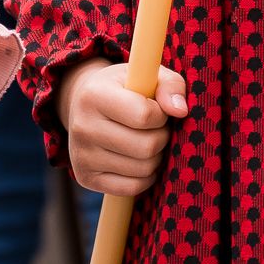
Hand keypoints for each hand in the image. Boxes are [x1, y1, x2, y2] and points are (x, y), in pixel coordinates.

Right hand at [56, 59, 189, 196]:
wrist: (84, 106)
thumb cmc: (124, 89)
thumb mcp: (146, 76)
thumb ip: (170, 85)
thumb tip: (181, 111)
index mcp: (94, 95)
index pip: (144, 115)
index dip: (161, 115)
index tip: (157, 109)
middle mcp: (82, 126)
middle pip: (146, 146)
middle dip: (162, 137)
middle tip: (156, 129)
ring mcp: (82, 156)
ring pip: (143, 169)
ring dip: (155, 157)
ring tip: (146, 141)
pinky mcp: (86, 178)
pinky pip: (133, 187)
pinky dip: (146, 177)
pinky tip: (139, 160)